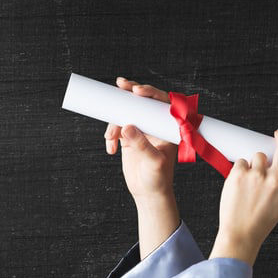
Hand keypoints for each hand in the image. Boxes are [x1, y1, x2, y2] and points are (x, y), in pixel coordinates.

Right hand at [103, 77, 177, 203]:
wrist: (148, 193)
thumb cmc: (158, 178)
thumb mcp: (153, 162)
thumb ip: (141, 144)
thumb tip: (127, 126)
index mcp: (166, 127)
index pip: (161, 103)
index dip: (150, 92)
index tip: (137, 90)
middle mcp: (154, 125)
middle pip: (142, 101)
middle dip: (130, 92)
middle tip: (120, 84)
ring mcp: (140, 130)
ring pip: (125, 113)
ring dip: (114, 122)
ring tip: (111, 138)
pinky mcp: (128, 137)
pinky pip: (116, 127)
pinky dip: (110, 135)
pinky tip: (111, 149)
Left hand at [211, 130, 277, 264]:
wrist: (241, 234)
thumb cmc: (261, 220)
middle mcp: (277, 180)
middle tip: (277, 134)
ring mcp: (257, 176)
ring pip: (258, 155)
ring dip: (255, 162)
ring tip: (250, 182)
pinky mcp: (239, 175)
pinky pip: (241, 162)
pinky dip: (240, 169)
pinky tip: (239, 185)